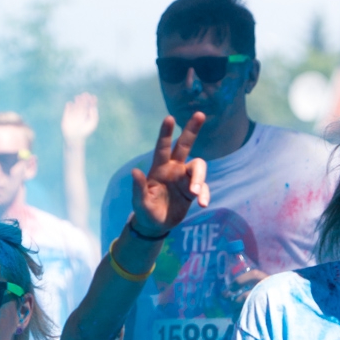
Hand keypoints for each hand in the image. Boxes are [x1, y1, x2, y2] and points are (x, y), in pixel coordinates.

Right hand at [61, 92, 98, 143]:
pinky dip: (69, 104)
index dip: (92, 100)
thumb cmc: (85, 131)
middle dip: (85, 98)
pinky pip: (68, 106)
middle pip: (84, 102)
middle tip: (85, 94)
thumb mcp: (92, 124)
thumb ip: (94, 115)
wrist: (74, 136)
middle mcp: (82, 110)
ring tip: (78, 97)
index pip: (91, 104)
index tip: (93, 97)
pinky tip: (70, 105)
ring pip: (76, 102)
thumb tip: (93, 107)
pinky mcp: (67, 113)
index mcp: (89, 112)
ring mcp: (75, 111)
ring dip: (78, 99)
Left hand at [131, 113, 210, 234]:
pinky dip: (205, 194)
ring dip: (199, 179)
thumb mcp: (139, 202)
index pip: (162, 148)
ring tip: (195, 193)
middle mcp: (174, 169)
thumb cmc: (145, 212)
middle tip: (200, 114)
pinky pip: (203, 188)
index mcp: (159, 169)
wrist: (156, 226)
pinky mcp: (193, 190)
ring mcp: (185, 179)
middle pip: (185, 145)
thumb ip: (138, 188)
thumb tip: (134, 171)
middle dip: (192, 130)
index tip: (169, 118)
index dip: (166, 134)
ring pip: (198, 168)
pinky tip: (203, 204)